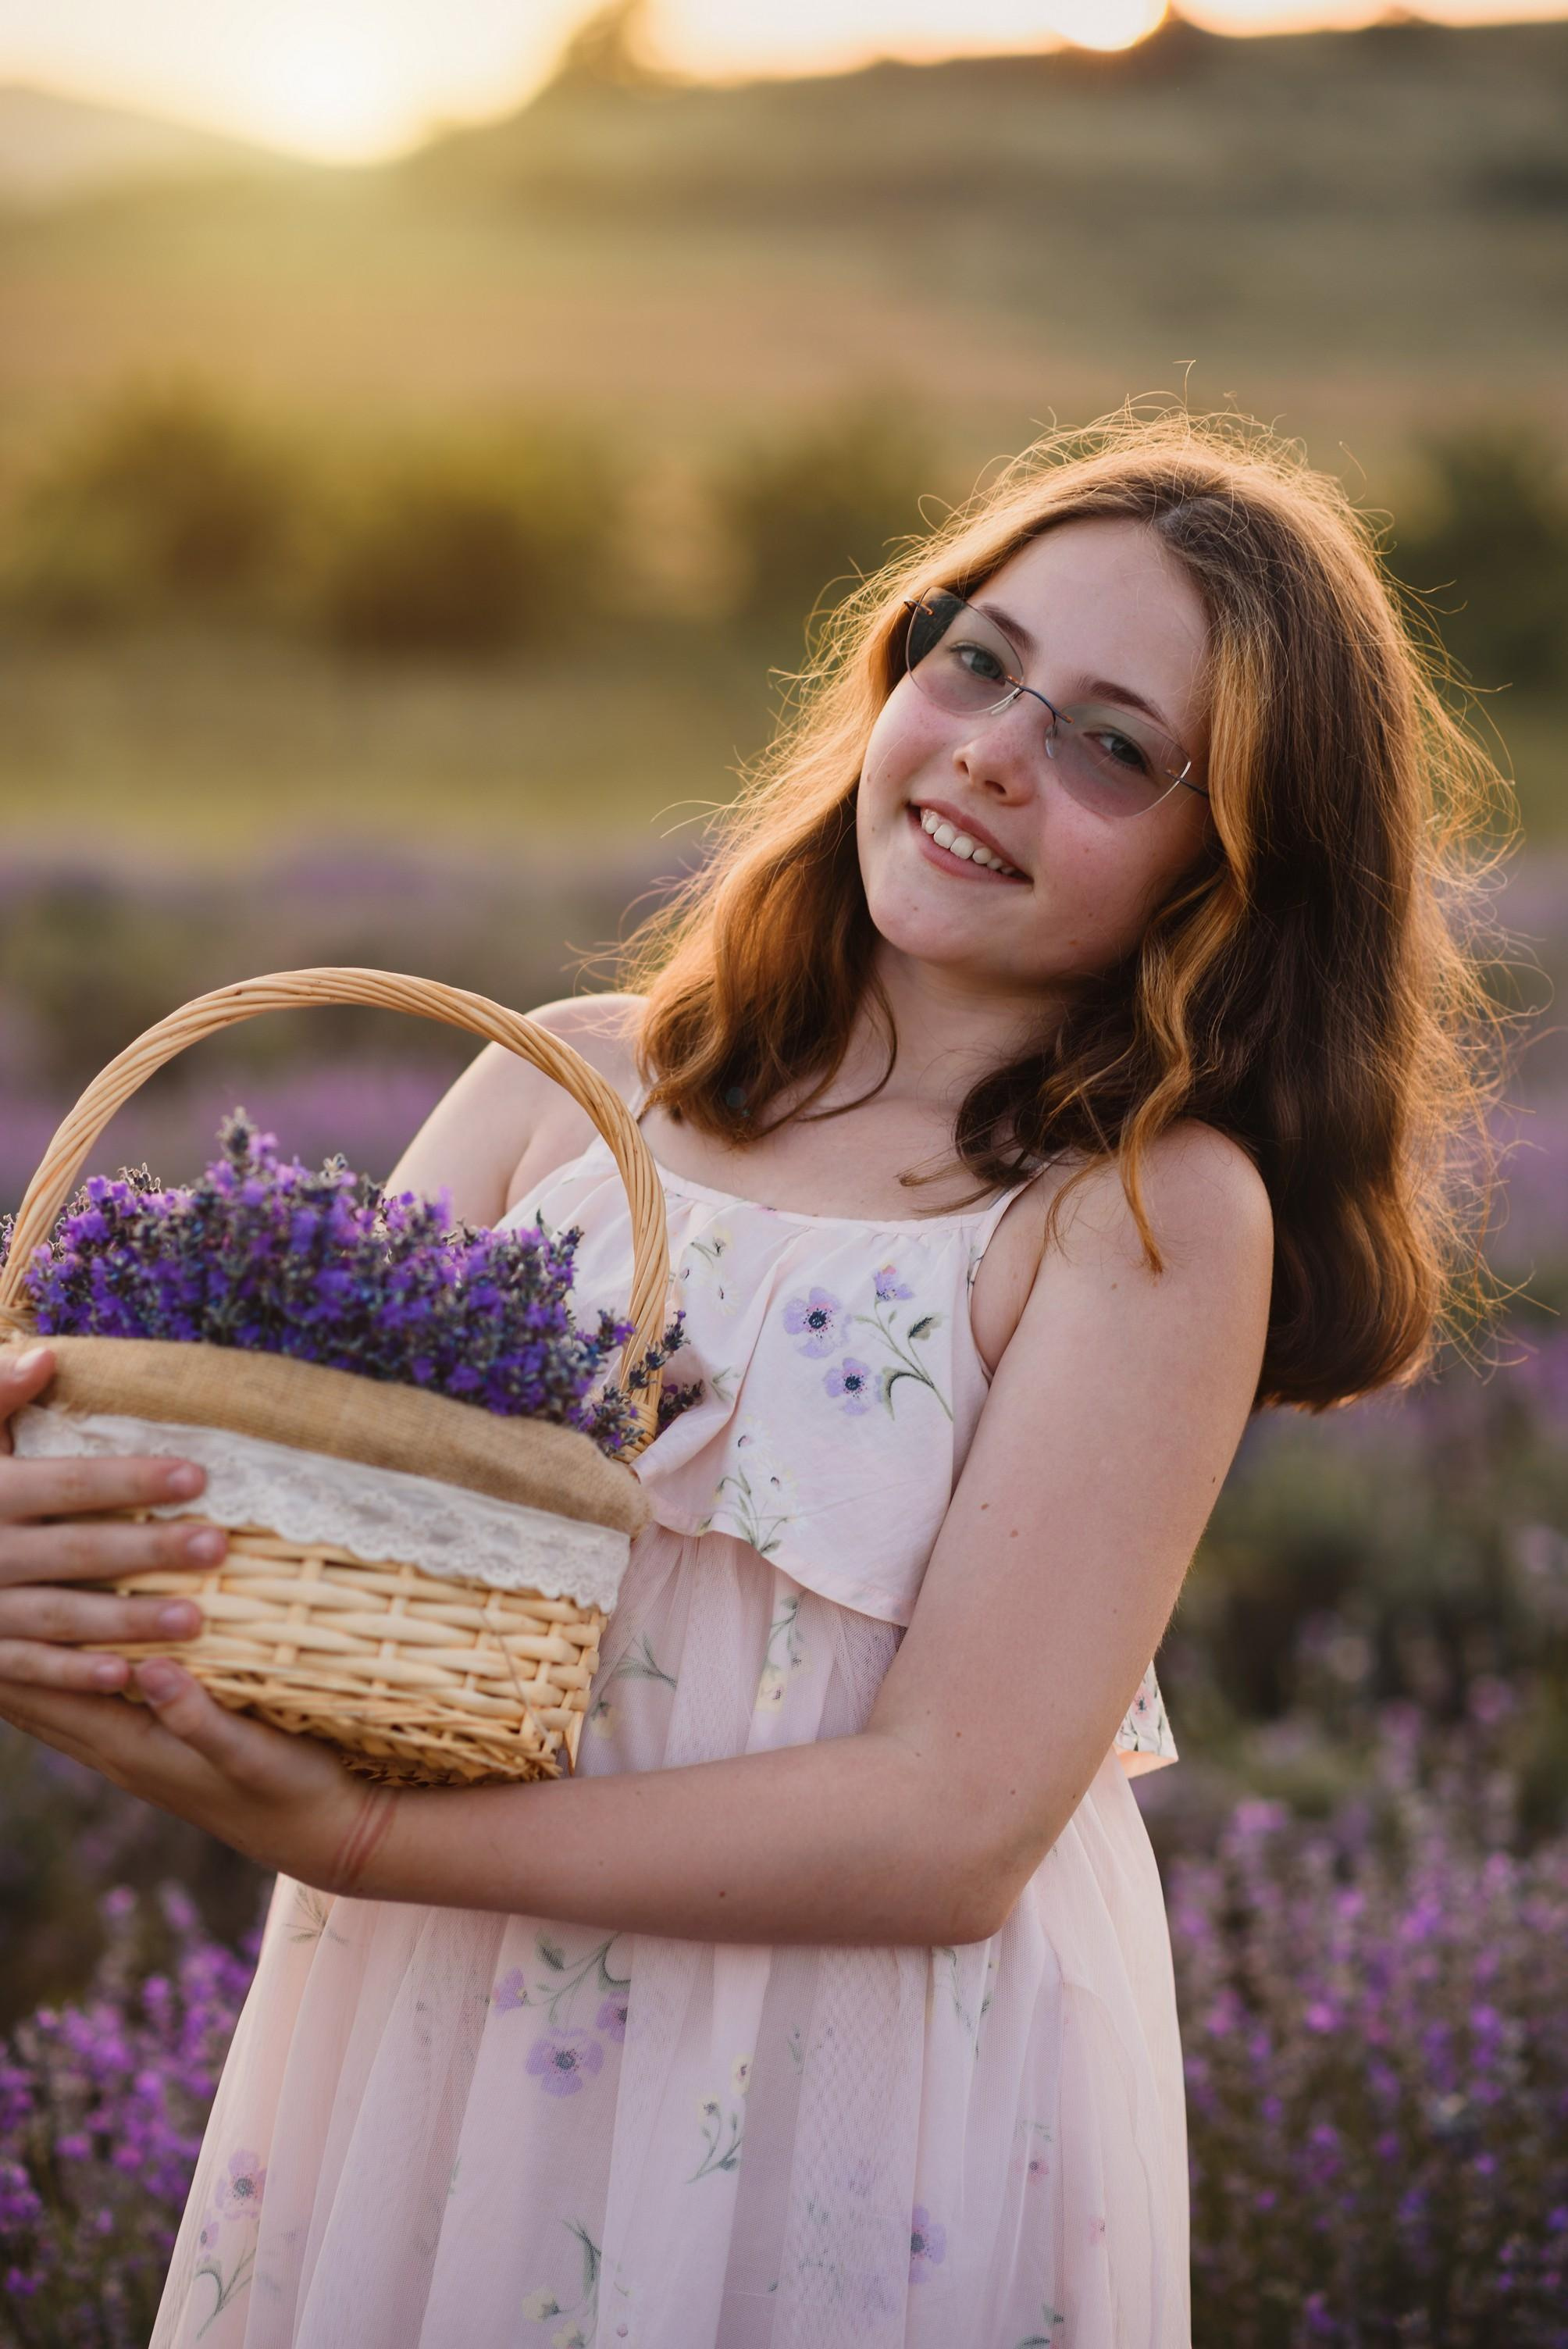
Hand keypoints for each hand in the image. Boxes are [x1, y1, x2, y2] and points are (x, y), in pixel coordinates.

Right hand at [0, 1341, 231, 1691]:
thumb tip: (46, 1357)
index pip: (70, 1484)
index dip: (132, 1479)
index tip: (197, 1476)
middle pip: (77, 1552)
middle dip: (149, 1551)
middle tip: (217, 1546)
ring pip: (60, 1617)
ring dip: (126, 1622)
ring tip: (194, 1620)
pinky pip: (24, 1667)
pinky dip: (71, 1674)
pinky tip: (125, 1675)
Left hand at [0, 1654, 388, 1891]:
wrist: (322, 1836)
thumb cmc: (292, 1789)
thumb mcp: (252, 1751)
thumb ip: (199, 1716)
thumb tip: (150, 1667)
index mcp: (130, 1746)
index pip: (44, 1693)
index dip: (9, 1650)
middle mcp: (117, 1751)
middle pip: (32, 1698)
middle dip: (2, 1652)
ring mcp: (132, 1753)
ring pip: (54, 1702)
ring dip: (24, 1661)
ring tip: (2, 1617)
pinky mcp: (153, 1747)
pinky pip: (85, 1704)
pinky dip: (62, 1671)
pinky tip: (63, 1648)